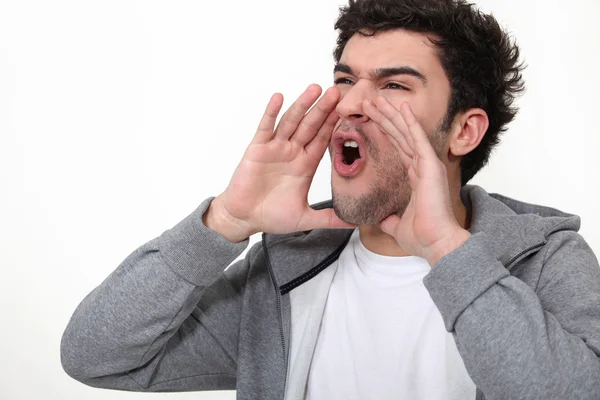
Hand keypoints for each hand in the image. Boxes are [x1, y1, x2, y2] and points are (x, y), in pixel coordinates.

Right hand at [206, 84, 356, 241]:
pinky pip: (266, 127)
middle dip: (323, 109)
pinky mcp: (257, 148)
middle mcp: (292, 152)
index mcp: (305, 165)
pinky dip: (271, 112)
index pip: (322, 140)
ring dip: (302, 104)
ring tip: (314, 88)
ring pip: (291, 122)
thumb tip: (355, 223)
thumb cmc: (271, 217)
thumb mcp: (305, 218)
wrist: (244, 219)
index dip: (334, 125)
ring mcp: (275, 148)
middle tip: (336, 92)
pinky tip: (279, 97)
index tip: (348, 110)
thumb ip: (329, 219)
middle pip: (310, 126)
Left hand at [363, 96, 470, 265]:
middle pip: (400, 136)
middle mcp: (424, 168)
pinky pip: (418, 138)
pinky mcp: (431, 165)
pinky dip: (410, 122)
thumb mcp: (397, 226)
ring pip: (406, 133)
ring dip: (391, 115)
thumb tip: (381, 219)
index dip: (385, 132)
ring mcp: (428, 165)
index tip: (371, 119)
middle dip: (385, 118)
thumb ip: (389, 219)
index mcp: (417, 178)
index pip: (398, 148)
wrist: (436, 244)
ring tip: (377, 99)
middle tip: (370, 102)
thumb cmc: (423, 237)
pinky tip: (401, 106)